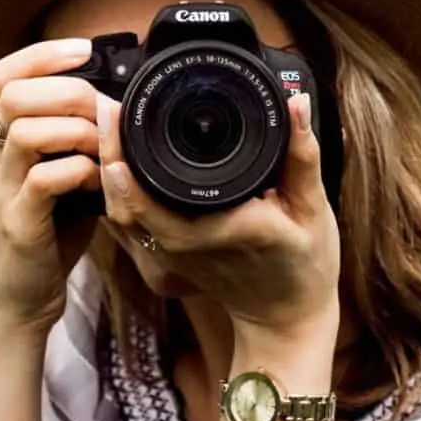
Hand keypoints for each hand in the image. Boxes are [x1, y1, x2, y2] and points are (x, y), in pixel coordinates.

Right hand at [0, 37, 100, 334]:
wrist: (24, 296)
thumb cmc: (51, 231)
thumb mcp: (65, 175)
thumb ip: (81, 141)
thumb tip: (120, 106)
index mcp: (4, 140)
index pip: (2, 75)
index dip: (41, 54)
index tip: (84, 49)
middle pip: (13, 93)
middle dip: (68, 91)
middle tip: (103, 110)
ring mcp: (2, 189)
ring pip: (27, 131)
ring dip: (77, 131)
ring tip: (103, 149)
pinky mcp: (18, 222)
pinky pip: (44, 179)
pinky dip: (80, 172)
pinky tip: (98, 183)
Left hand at [97, 92, 340, 339]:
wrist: (286, 317)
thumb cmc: (305, 266)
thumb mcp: (313, 209)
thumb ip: (302, 156)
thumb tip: (295, 103)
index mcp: (224, 231)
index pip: (159, 204)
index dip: (129, 169)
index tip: (119, 121)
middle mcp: (189, 246)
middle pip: (126, 205)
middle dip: (109, 154)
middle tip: (107, 108)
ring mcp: (173, 256)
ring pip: (122, 216)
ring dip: (108, 172)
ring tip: (109, 125)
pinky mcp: (168, 258)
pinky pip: (131, 225)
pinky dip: (118, 193)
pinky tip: (118, 159)